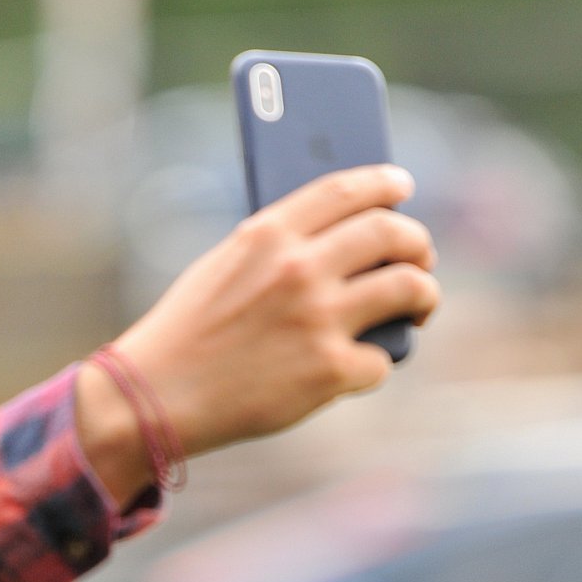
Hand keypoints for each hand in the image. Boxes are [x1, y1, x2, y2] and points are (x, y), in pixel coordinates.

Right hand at [76, 164, 438, 501]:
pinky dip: (373, 364)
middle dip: (417, 244)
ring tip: (417, 308)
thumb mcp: (223, 268)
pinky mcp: (329, 371)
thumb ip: (276, 247)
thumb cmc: (189, 334)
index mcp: (268, 234)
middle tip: (419, 259)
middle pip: (392, 233)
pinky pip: (382, 359)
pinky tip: (355, 368)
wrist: (157, 397)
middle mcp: (300, 268)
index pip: (346, 189)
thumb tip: (344, 242)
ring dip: (424, 296)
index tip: (401, 187)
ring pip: (410, 288)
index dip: (383, 183)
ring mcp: (319, 319)